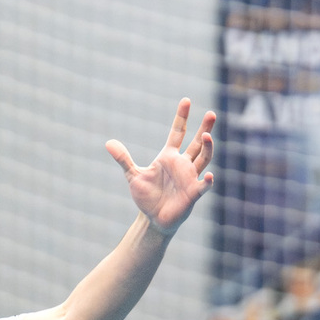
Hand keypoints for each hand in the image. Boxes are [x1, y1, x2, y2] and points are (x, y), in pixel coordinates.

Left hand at [105, 99, 214, 236]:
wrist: (153, 219)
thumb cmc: (146, 196)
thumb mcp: (133, 175)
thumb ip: (123, 158)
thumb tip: (108, 142)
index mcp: (169, 156)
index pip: (178, 132)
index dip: (182, 117)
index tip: (186, 100)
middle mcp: (182, 164)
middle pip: (197, 142)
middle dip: (205, 128)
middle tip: (211, 113)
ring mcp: (190, 178)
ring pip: (204, 158)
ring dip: (207, 148)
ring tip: (207, 135)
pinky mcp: (193, 193)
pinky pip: (202, 185)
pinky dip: (206, 181)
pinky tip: (208, 176)